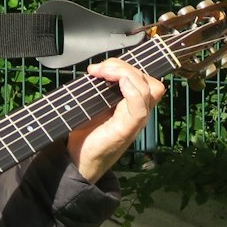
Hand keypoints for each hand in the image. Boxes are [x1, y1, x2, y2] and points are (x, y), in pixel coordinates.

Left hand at [68, 58, 165, 182]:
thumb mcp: (95, 103)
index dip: (126, 66)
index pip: (145, 79)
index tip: (100, 67)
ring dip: (125, 74)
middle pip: (149, 81)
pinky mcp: (126, 131)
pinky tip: (117, 83)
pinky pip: (140, 108)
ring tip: (102, 74)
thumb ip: (102, 87)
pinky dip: (132, 91)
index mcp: (134, 105)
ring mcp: (135, 122)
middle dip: (124, 66)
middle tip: (98, 70)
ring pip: (149, 90)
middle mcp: (139, 112)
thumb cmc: (87, 133)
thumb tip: (98, 68)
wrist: (77, 160)